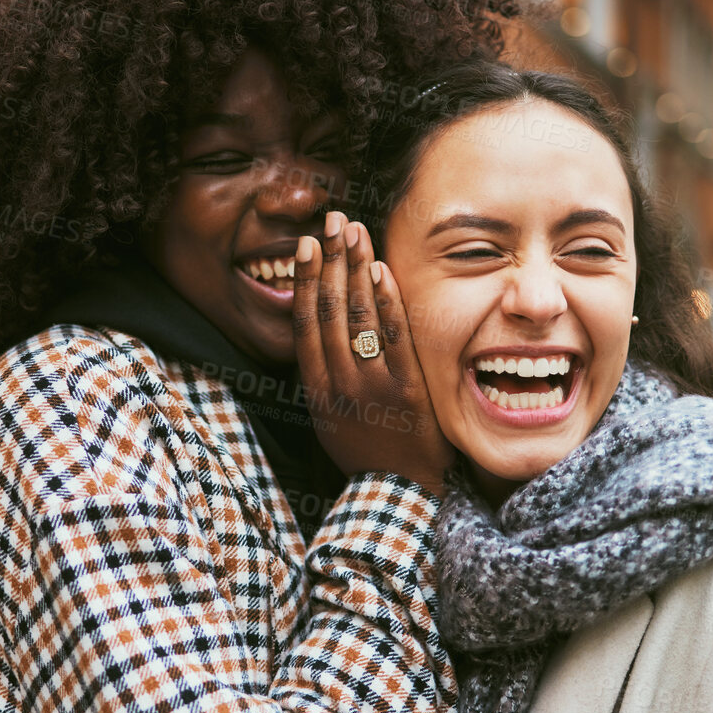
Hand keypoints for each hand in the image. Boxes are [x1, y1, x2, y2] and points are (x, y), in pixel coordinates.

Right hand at [292, 211, 455, 496]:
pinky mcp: (408, 389)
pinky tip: (381, 268)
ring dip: (355, 268)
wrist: (398, 491)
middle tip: (333, 221)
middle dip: (331, 260)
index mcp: (317, 391)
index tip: (305, 245)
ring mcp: (374, 386)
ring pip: (359, 317)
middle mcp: (340, 384)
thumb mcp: (328, 419)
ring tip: (354, 231)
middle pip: (330, 310)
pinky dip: (386, 299)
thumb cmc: (363, 453)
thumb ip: (322, 376)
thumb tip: (318, 329)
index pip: (306, 324)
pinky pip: (395, 335)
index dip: (304, 280)